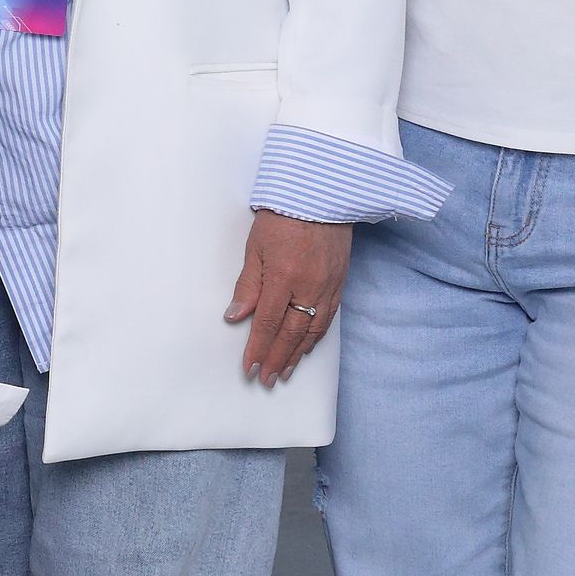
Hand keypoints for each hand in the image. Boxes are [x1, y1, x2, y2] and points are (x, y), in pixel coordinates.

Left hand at [224, 210, 350, 385]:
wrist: (323, 195)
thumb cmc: (284, 216)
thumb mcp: (256, 247)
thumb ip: (248, 285)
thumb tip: (235, 316)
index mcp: (284, 277)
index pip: (268, 323)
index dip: (258, 348)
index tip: (249, 367)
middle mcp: (309, 287)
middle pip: (291, 333)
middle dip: (276, 359)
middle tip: (266, 379)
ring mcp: (328, 287)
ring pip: (312, 331)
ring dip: (297, 354)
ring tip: (284, 371)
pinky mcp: (339, 283)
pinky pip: (327, 319)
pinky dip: (315, 337)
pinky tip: (307, 348)